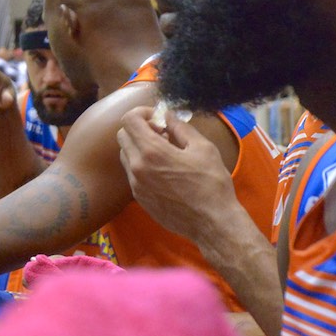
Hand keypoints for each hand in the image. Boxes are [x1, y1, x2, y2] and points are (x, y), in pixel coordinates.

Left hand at [115, 106, 236, 242]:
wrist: (212, 223)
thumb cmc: (212, 183)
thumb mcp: (203, 148)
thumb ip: (180, 127)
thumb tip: (167, 115)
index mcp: (152, 151)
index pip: (129, 120)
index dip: (141, 113)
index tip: (158, 118)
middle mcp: (137, 167)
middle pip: (123, 136)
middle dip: (139, 129)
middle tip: (162, 134)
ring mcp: (135, 185)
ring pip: (125, 155)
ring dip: (139, 147)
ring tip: (164, 153)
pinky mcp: (139, 198)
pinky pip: (132, 174)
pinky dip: (142, 165)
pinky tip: (164, 172)